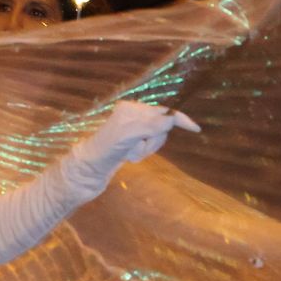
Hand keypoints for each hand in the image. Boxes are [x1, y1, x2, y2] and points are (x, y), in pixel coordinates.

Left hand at [74, 101, 200, 175]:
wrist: (84, 172)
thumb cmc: (100, 154)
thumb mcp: (123, 138)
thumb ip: (146, 126)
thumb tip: (169, 119)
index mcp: (129, 109)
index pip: (161, 112)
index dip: (179, 119)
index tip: (195, 129)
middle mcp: (130, 114)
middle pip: (160, 126)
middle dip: (153, 142)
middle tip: (135, 152)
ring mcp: (130, 127)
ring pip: (155, 137)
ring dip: (146, 149)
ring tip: (129, 155)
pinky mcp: (129, 139)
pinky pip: (147, 144)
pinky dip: (141, 153)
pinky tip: (127, 156)